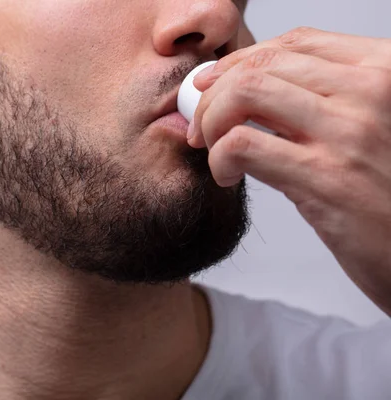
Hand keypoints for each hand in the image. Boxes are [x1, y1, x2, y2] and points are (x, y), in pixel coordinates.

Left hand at [190, 27, 390, 315]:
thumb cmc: (386, 192)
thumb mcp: (367, 129)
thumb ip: (320, 104)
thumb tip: (248, 90)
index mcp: (384, 72)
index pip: (296, 43)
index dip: (241, 60)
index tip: (214, 84)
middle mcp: (371, 92)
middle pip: (262, 64)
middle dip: (214, 93)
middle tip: (201, 124)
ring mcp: (349, 133)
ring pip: (245, 93)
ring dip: (211, 121)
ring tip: (212, 149)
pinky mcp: (325, 178)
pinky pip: (243, 144)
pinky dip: (219, 157)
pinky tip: (228, 176)